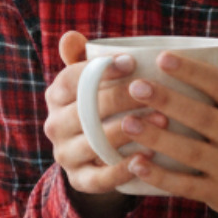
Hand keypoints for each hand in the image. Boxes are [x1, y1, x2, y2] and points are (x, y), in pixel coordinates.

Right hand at [43, 30, 167, 213]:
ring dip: (129, 131)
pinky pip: (99, 178)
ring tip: (162, 120)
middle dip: (121, 98)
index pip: (72, 79)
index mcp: (56, 96)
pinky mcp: (80, 180)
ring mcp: (65, 155)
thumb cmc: (101, 106)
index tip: (132, 62)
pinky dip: (123, 168)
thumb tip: (72, 37)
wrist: (96, 156)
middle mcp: (54, 126)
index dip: (100, 70)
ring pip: (94, 142)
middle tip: (154, 92)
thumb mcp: (91, 81)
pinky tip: (147, 156)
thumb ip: (84, 58)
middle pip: (85, 110)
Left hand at [119, 25, 217, 217]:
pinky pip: (186, 185)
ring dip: (157, 138)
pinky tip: (134, 164)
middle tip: (135, 87)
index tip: (161, 58)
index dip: (192, 71)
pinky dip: (160, 176)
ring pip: (191, 152)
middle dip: (168, 101)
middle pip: (203, 117)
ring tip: (126, 123)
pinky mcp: (217, 192)